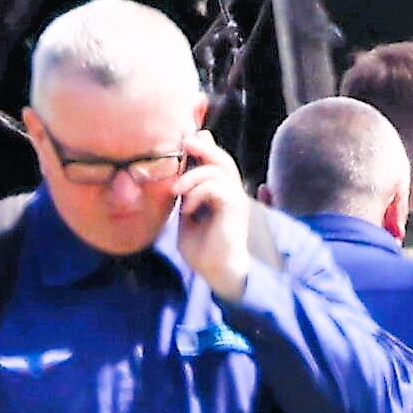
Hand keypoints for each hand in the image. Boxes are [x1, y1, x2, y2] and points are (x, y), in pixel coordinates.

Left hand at [159, 147, 256, 295]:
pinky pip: (216, 188)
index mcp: (223, 192)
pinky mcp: (235, 208)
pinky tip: (187, 210)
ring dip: (193, 176)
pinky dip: (197, 194)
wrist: (216, 271)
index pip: (217, 161)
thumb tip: (177, 177)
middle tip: (185, 142)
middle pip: (223, 159)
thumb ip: (185, 194)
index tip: (184, 140)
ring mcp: (236, 199)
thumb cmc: (202, 249)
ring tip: (176, 190)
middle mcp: (233, 192)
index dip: (203, 147)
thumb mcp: (187, 215)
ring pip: (219, 169)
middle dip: (203, 148)